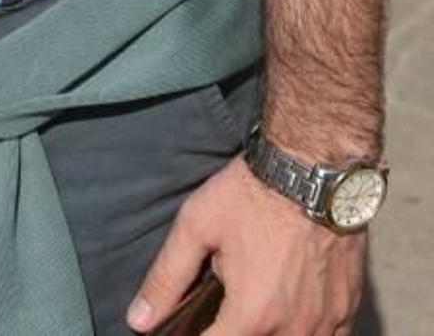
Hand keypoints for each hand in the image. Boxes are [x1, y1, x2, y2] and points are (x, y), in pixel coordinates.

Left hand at [127, 156, 366, 335]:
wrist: (312, 169)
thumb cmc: (250, 194)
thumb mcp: (196, 227)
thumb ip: (167, 279)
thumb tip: (138, 321)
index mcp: (252, 315)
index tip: (190, 328)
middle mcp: (293, 331)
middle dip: (234, 333)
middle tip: (222, 310)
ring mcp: (326, 325)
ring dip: (270, 335)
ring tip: (252, 310)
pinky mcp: (349, 311)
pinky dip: (306, 334)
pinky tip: (290, 316)